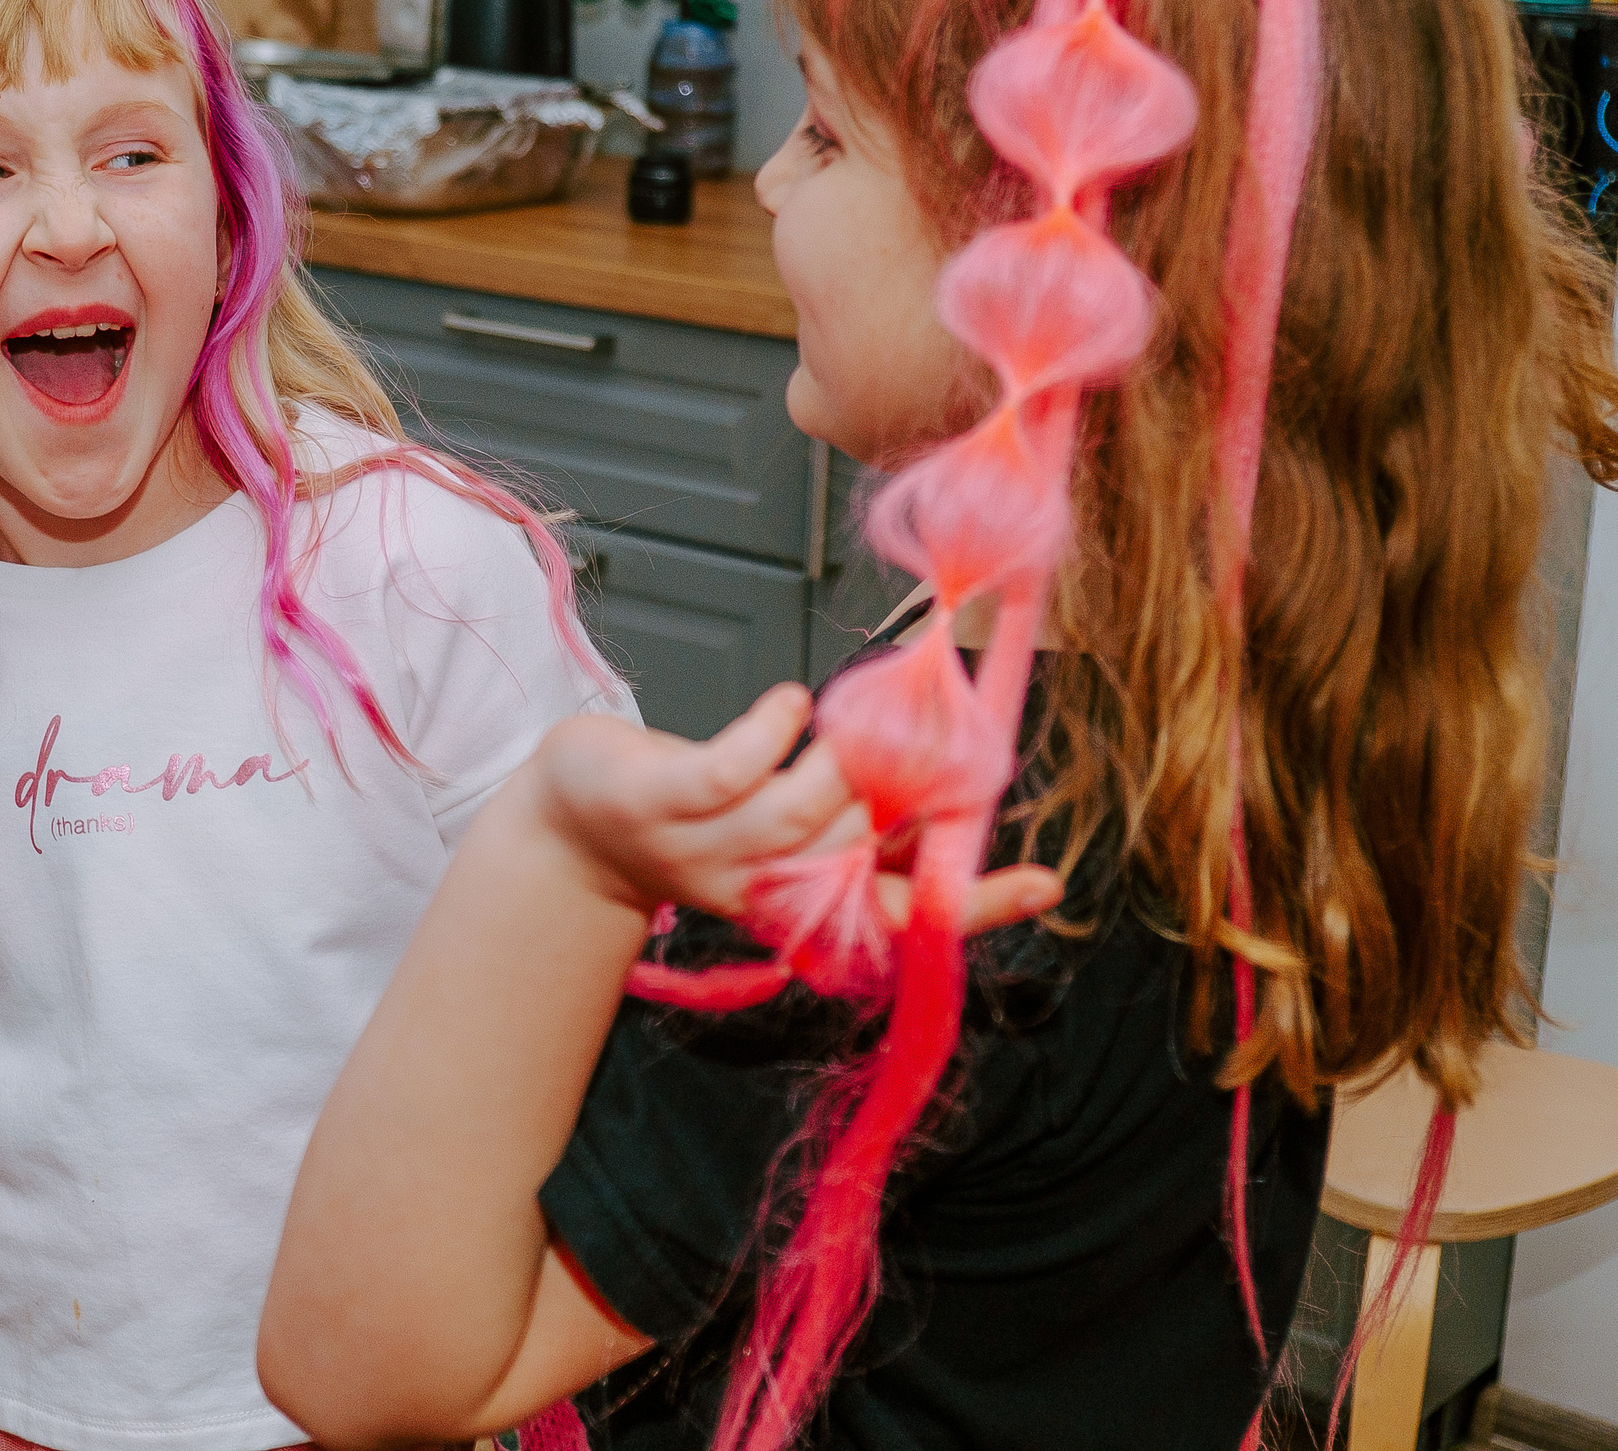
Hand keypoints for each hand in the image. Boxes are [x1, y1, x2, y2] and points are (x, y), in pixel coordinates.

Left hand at [530, 683, 1061, 935]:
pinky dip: (771, 732)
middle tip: (934, 732)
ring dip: (838, 760)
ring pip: (799, 816)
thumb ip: (858, 816)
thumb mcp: (782, 828)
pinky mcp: (662, 800)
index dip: (975, 903)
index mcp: (803, 900)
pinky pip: (730, 771)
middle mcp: (760, 886)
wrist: (572, 826)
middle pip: (859, 854)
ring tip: (849, 719)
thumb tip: (946, 784)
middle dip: (909, 794)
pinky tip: (789, 703)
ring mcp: (706, 847)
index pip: (902, 914)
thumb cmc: (691, 813)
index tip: (1045, 882)